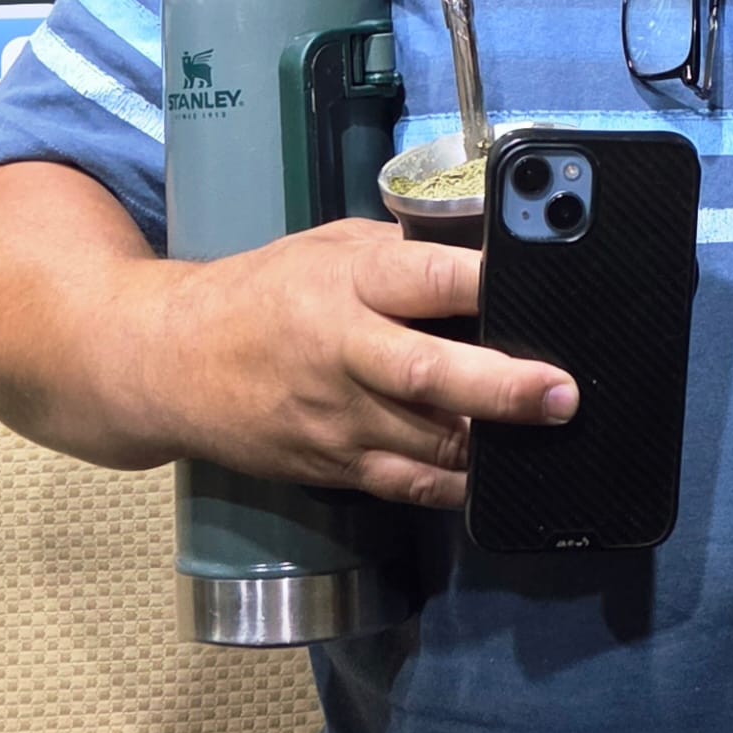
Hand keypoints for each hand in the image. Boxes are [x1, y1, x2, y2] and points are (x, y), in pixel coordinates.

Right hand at [144, 218, 577, 507]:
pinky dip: (452, 486)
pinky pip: (405, 484)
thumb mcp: (331, 246)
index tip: (534, 282)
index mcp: (348, 283)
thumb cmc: (265, 291)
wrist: (171, 361)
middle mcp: (345, 352)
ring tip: (548, 437)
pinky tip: (493, 478)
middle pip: (430, 374)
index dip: (482, 280)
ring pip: (427, 441)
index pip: (424, 277)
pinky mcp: (332, 465)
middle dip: (502, 387)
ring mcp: (338, 418)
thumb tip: (485, 247)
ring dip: (489, 444)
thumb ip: (403, 251)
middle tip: (561, 393)